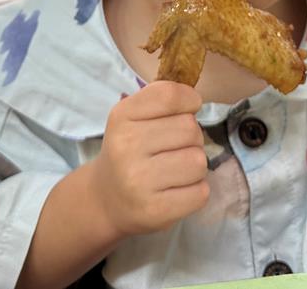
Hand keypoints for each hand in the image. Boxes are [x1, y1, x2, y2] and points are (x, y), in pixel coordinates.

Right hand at [90, 81, 209, 236]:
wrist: (105, 199)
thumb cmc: (128, 151)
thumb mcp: (131, 117)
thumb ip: (161, 101)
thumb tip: (194, 98)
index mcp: (122, 117)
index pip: (170, 95)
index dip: (189, 99)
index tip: (188, 109)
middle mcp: (127, 147)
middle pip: (190, 129)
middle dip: (191, 138)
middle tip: (174, 148)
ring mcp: (139, 182)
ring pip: (199, 161)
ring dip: (195, 165)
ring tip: (176, 170)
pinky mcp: (156, 211)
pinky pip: (201, 192)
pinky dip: (196, 190)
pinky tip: (176, 190)